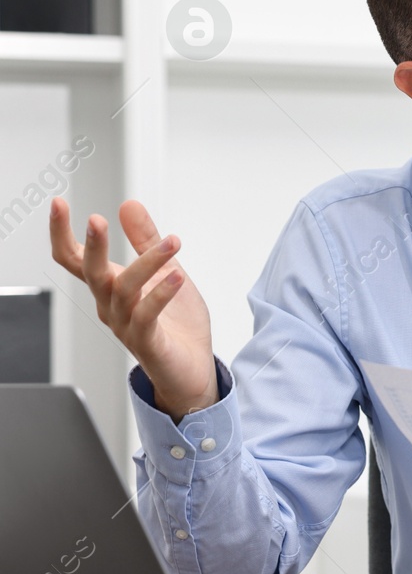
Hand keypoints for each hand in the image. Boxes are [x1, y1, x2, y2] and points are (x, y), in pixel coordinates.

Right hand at [49, 197, 217, 420]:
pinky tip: (177, 277)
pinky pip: (147, 316)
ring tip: (172, 243)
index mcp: (111, 287)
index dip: (61, 233)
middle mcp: (111, 306)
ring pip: (124, 290)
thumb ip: (146, 241)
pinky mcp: (147, 342)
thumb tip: (128, 205)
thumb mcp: (166, 271)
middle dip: (92, 246)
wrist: (192, 370)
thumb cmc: (177, 324)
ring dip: (148, 263)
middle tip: (97, 220)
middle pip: (90, 273)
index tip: (58, 203)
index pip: (74, 259)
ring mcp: (126, 325)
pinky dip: (161, 294)